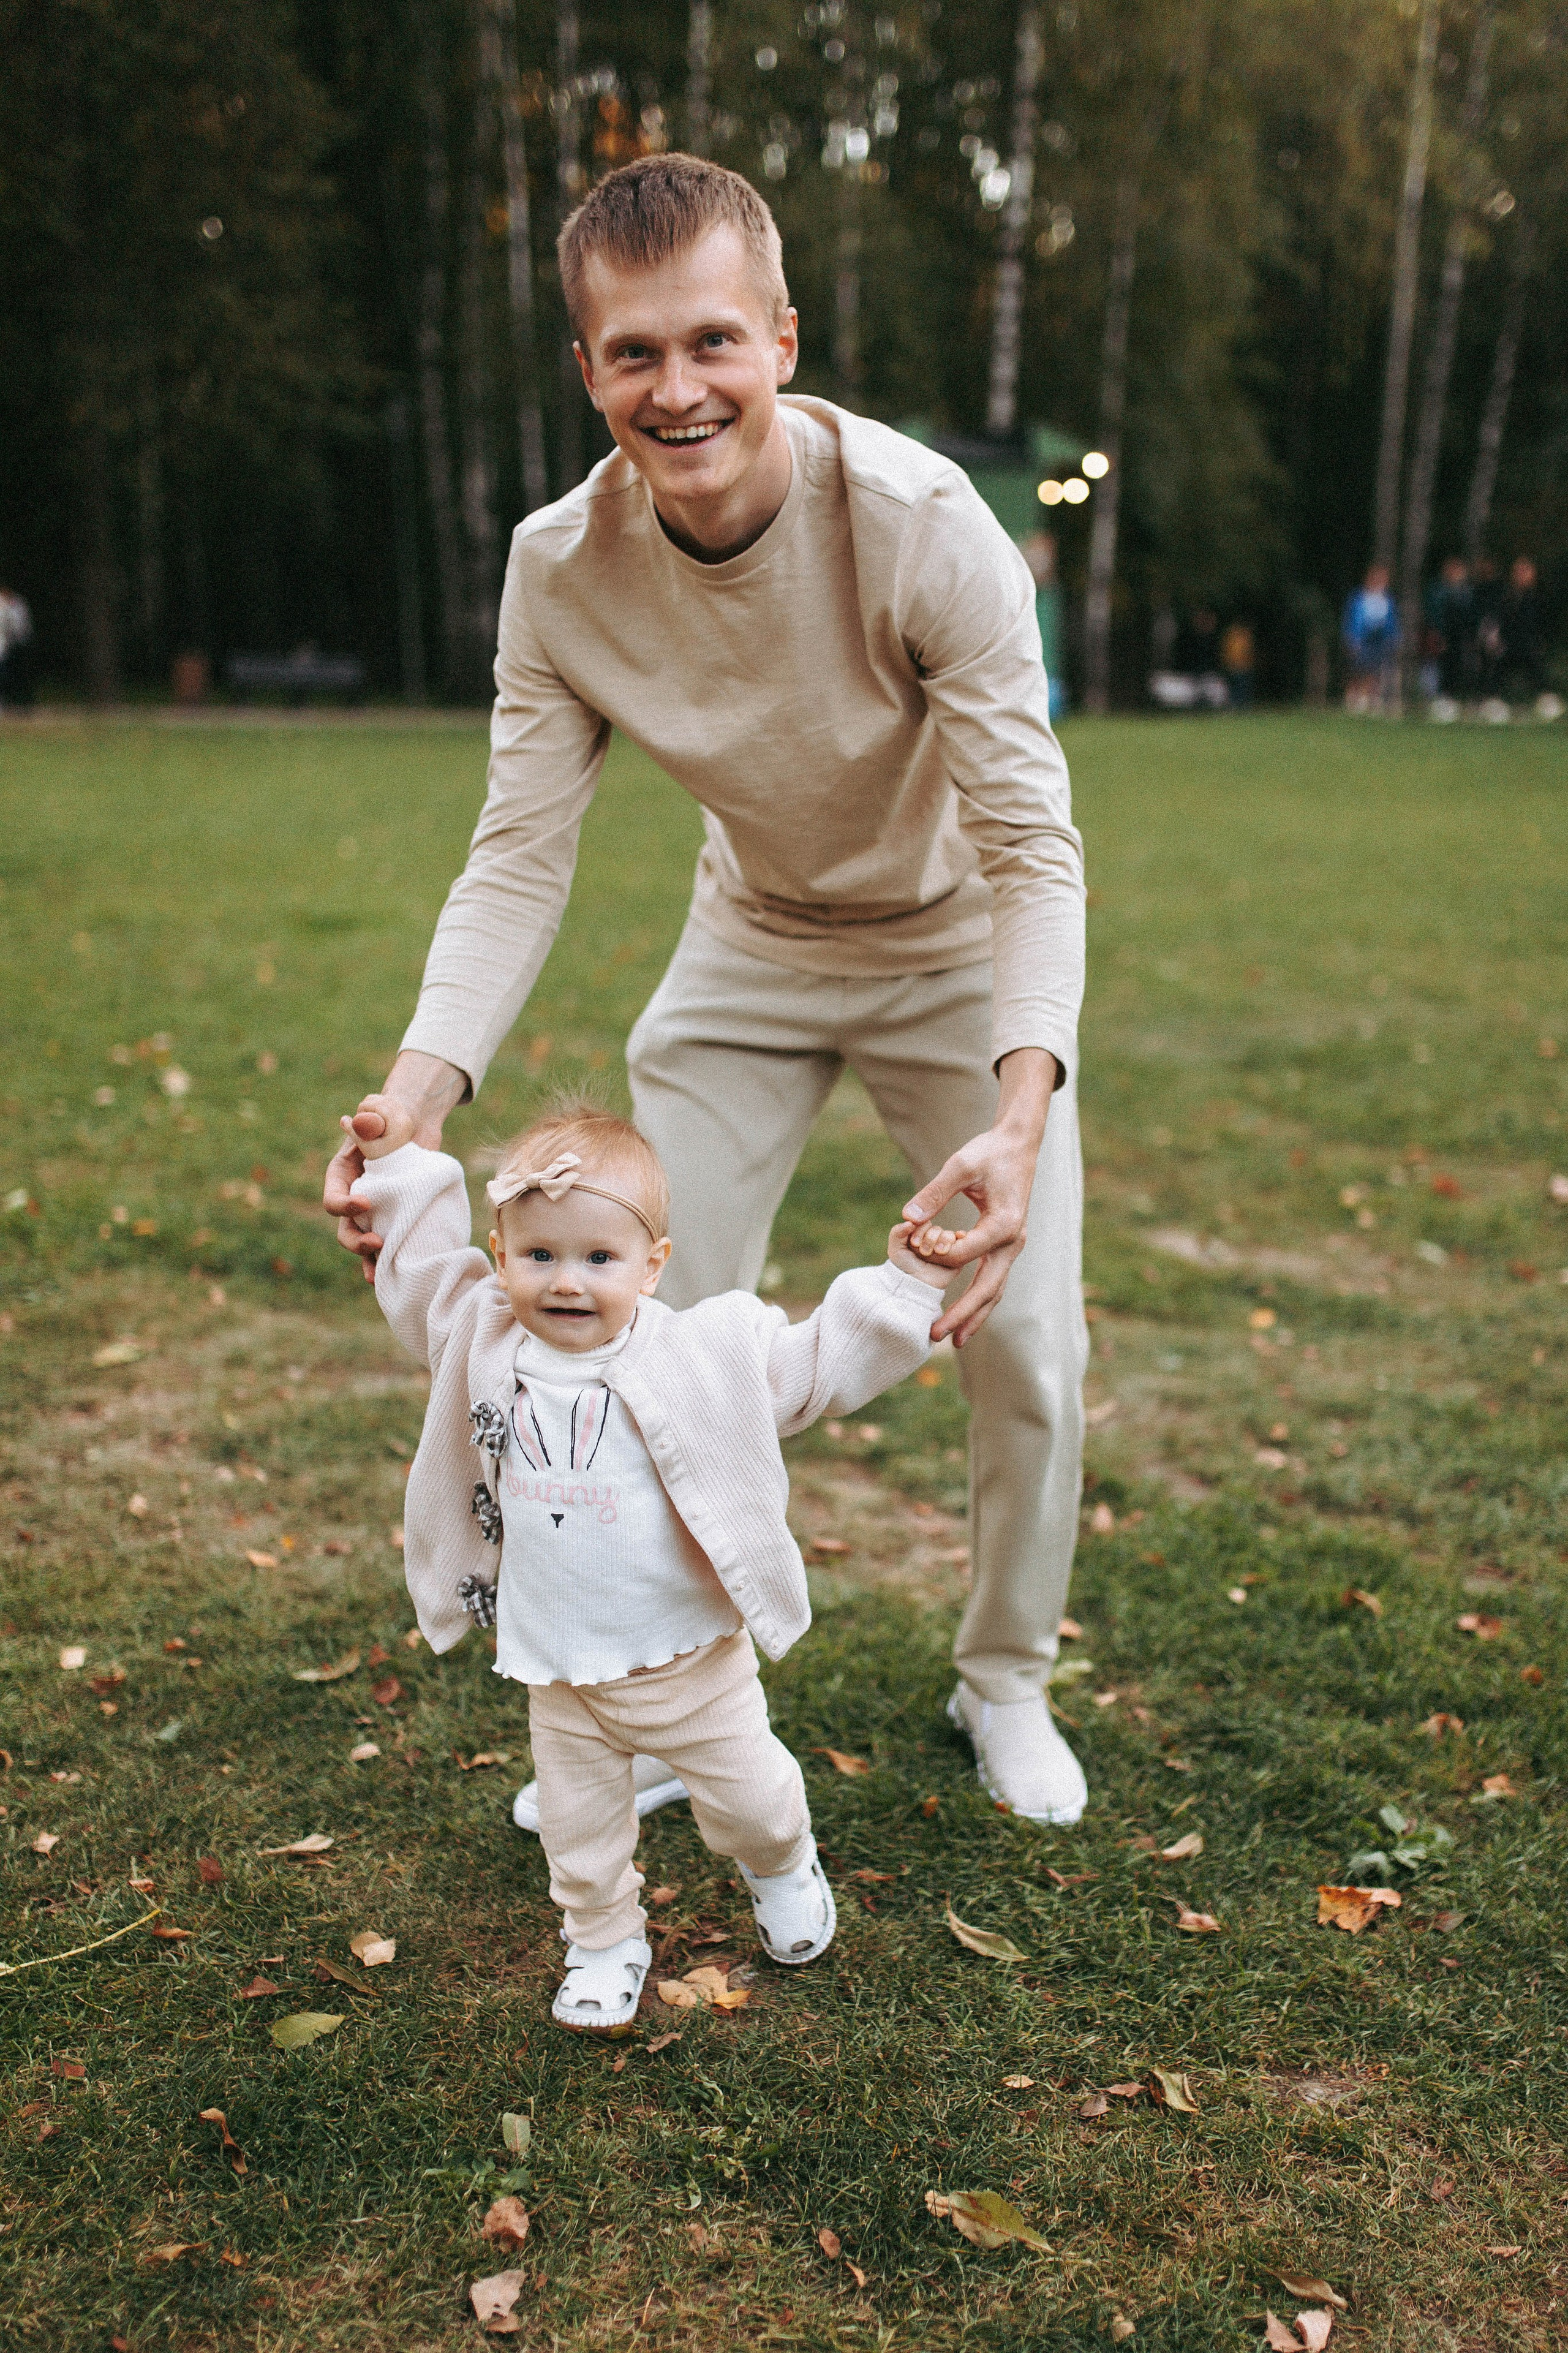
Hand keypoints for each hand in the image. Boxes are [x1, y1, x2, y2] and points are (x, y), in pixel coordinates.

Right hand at [323, 1049, 466, 1279]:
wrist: (415, 1125)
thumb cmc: (392, 1117)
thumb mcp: (381, 1114)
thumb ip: (370, 1120)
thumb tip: (355, 1122)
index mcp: (342, 1176)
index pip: (333, 1199)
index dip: (344, 1205)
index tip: (365, 1203)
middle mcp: (354, 1198)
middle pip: (345, 1229)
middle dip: (356, 1241)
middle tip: (377, 1242)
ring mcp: (376, 1212)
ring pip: (365, 1242)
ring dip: (370, 1260)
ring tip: (380, 1274)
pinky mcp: (396, 1217)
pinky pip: (390, 1244)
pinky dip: (390, 1260)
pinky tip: (396, 1276)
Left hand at [886, 1220, 956, 1290]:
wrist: (917, 1286)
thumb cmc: (905, 1268)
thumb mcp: (895, 1250)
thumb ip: (897, 1232)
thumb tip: (909, 1221)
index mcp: (920, 1234)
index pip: (924, 1222)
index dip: (920, 1230)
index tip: (914, 1244)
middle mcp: (933, 1238)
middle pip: (937, 1229)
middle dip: (930, 1239)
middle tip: (924, 1253)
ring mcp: (945, 1247)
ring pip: (949, 1235)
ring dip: (943, 1241)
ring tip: (937, 1253)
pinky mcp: (957, 1255)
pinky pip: (962, 1242)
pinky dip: (961, 1237)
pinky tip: (960, 1236)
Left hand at [900, 1048, 1056, 1347]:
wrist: (1018, 1144)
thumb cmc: (988, 1152)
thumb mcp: (960, 1166)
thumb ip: (934, 1193)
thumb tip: (906, 1219)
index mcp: (1005, 1223)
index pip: (966, 1253)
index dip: (939, 1256)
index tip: (916, 1250)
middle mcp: (1013, 1240)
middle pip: (988, 1288)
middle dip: (963, 1314)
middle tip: (937, 1335)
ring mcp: (1012, 1245)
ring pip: (994, 1290)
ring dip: (974, 1315)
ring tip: (954, 1341)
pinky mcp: (1005, 1244)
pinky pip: (992, 1278)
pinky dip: (978, 1299)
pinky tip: (963, 1315)